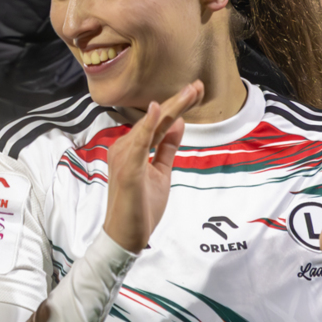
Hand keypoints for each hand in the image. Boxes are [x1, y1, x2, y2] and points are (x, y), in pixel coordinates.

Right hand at [102, 81, 201, 252]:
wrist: (126, 236)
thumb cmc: (140, 207)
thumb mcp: (160, 172)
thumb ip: (167, 148)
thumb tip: (178, 124)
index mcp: (131, 149)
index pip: (157, 123)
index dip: (175, 107)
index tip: (194, 92)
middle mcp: (123, 148)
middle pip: (154, 120)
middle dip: (177, 102)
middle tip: (197, 85)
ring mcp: (124, 158)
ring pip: (150, 126)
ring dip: (169, 108)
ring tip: (189, 93)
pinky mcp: (128, 170)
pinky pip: (139, 143)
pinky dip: (148, 126)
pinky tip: (158, 110)